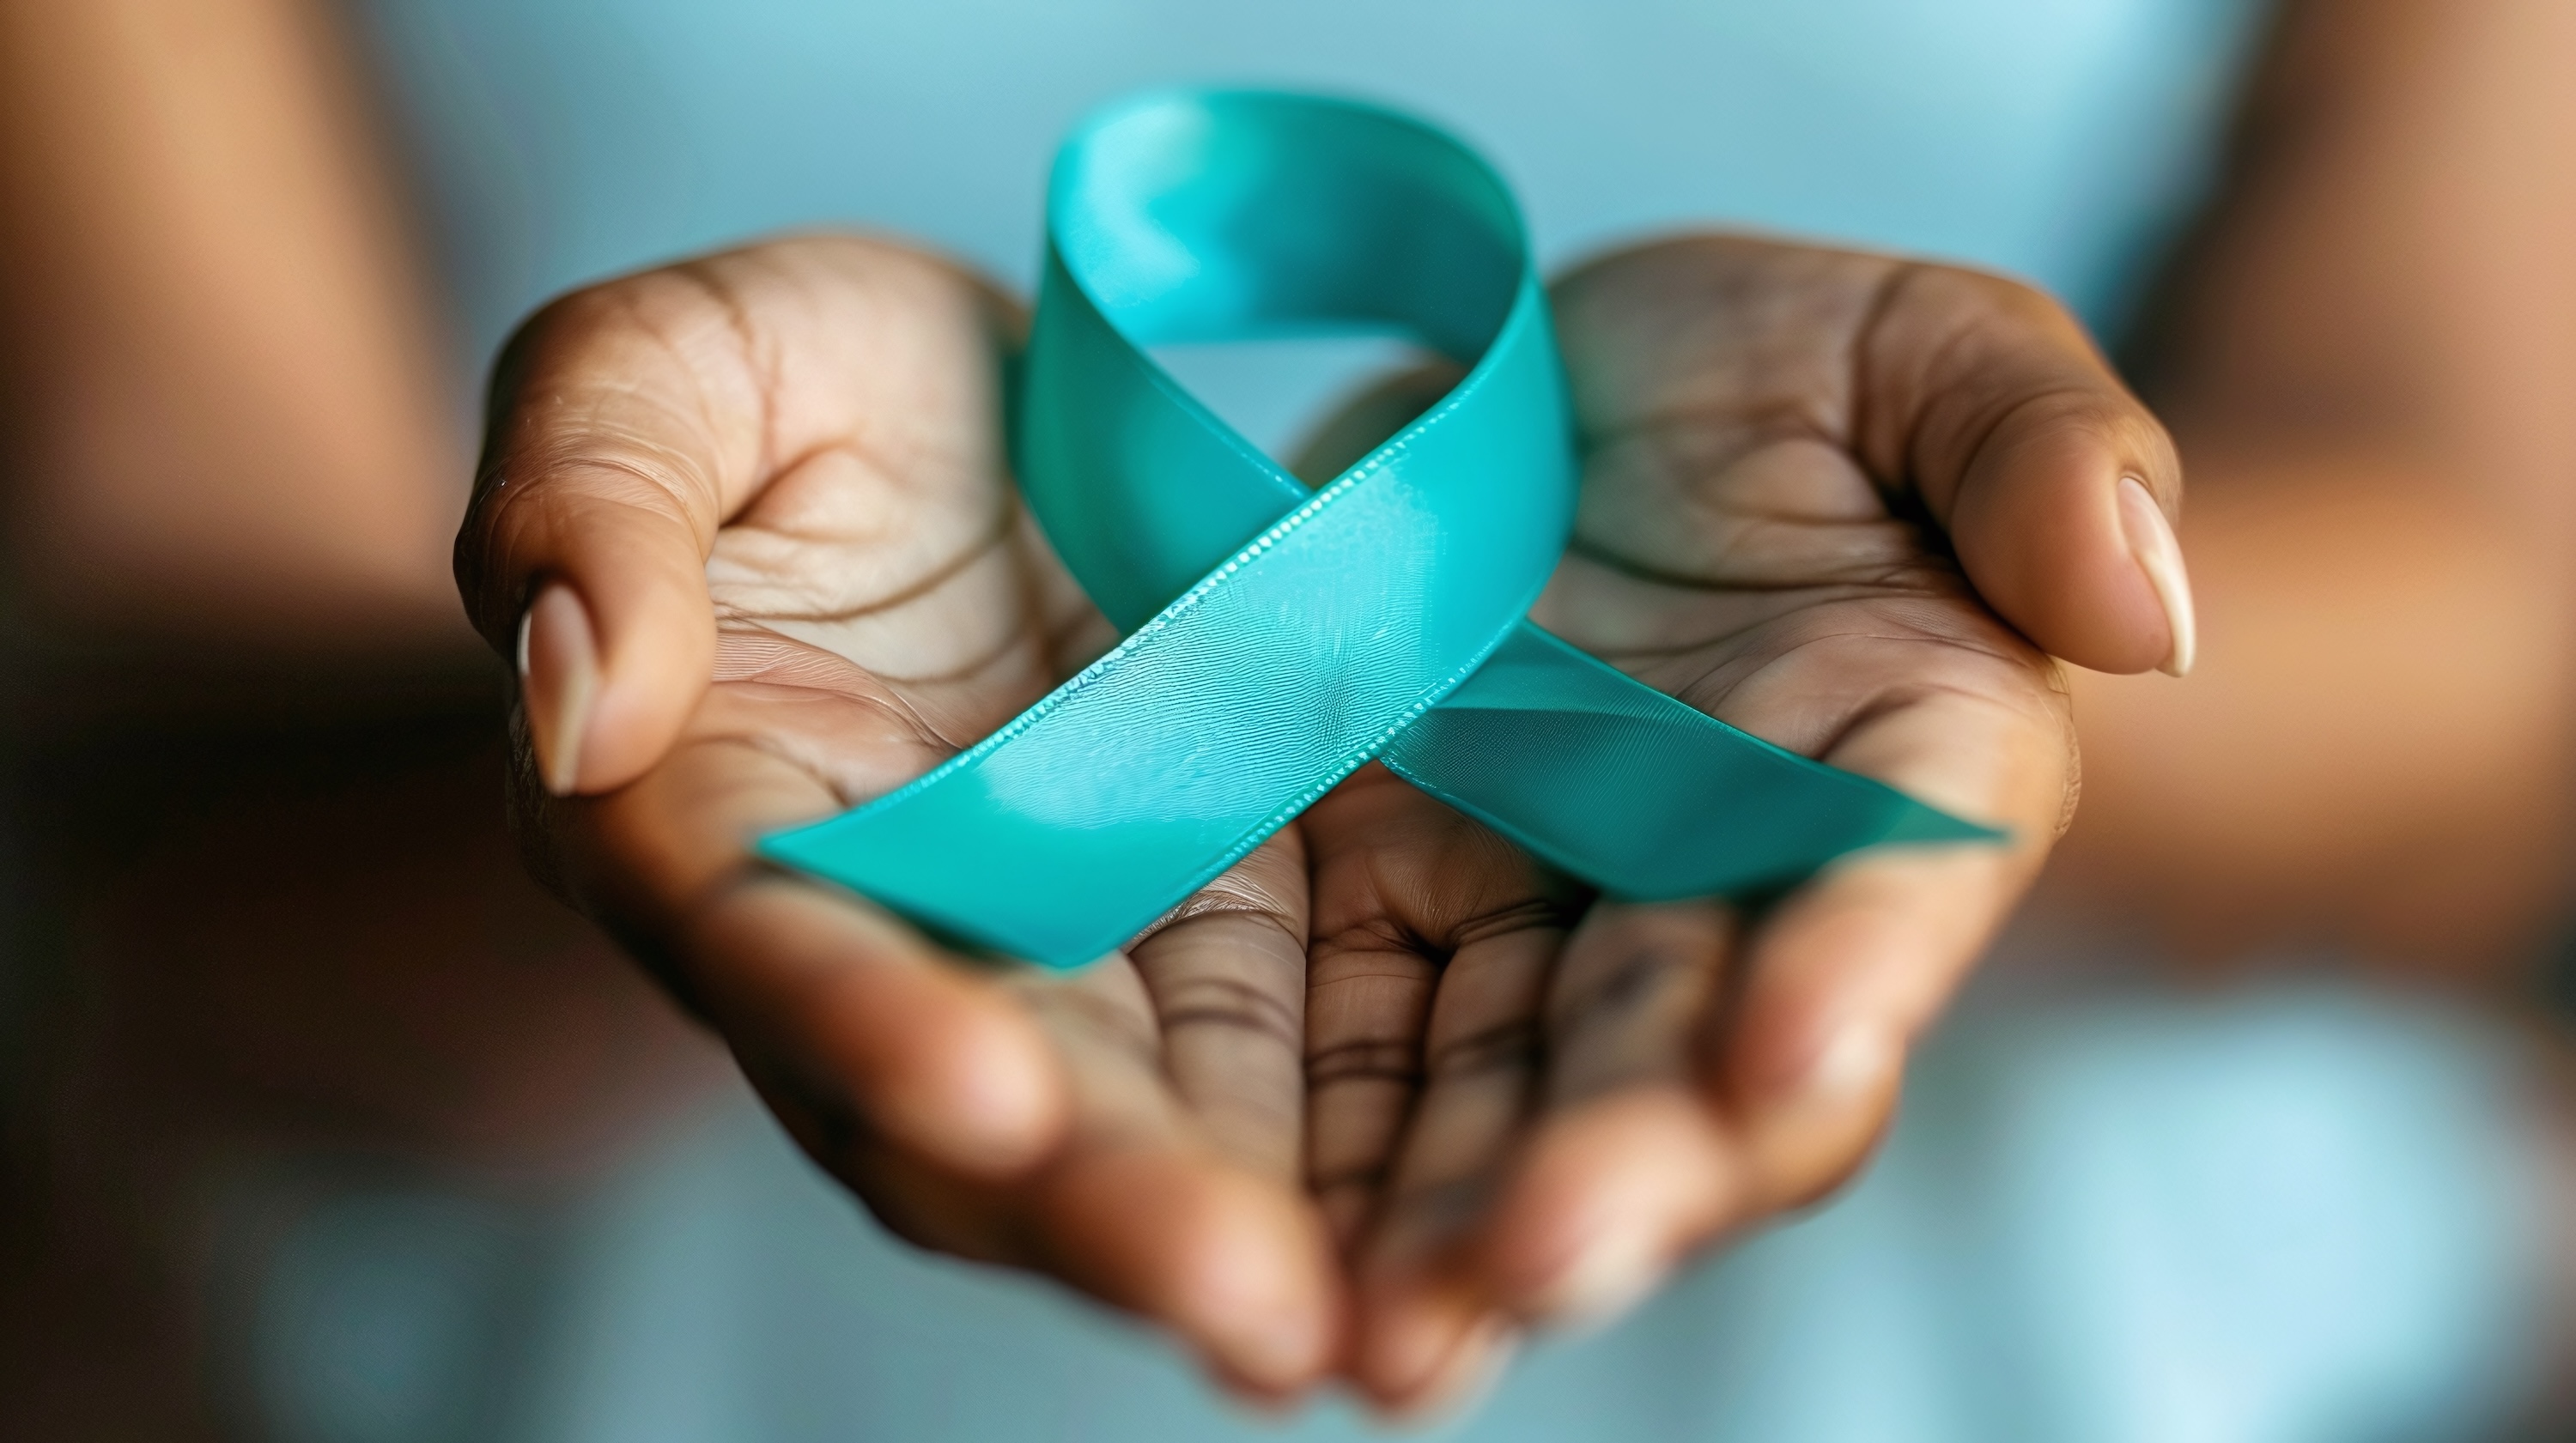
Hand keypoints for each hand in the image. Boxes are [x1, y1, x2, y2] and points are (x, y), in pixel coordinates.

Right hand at [454, 238, 1341, 1396]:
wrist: (973, 406)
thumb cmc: (780, 382)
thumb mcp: (660, 368)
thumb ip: (588, 504)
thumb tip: (580, 699)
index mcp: (697, 807)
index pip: (764, 936)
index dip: (860, 1018)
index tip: (986, 1094)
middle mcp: (869, 929)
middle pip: (963, 1098)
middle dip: (1095, 1205)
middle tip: (1241, 1301)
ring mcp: (1046, 940)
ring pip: (1125, 1115)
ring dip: (1224, 1227)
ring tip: (1349, 1325)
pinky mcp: (1199, 916)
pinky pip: (1263, 1052)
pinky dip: (1328, 1149)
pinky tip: (1420, 1243)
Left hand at [1292, 236, 2189, 1409]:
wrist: (1547, 393)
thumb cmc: (1769, 375)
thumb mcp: (1910, 344)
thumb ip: (2034, 441)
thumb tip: (2141, 609)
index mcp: (1903, 757)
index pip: (1901, 878)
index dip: (1859, 965)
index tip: (1790, 1053)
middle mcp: (1734, 886)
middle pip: (1698, 1056)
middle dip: (1626, 1166)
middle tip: (1536, 1257)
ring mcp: (1547, 919)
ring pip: (1515, 1102)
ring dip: (1457, 1227)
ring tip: (1385, 1334)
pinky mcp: (1380, 910)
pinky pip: (1353, 1055)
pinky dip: (1321, 1163)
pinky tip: (1268, 1271)